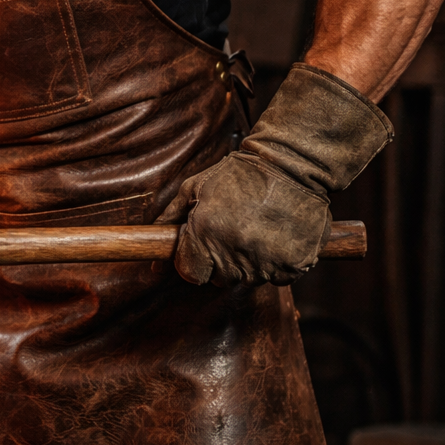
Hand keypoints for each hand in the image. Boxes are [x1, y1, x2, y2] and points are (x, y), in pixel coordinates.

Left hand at [159, 152, 328, 284]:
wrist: (291, 165)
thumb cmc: (239, 173)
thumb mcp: (195, 187)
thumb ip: (170, 218)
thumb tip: (153, 250)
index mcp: (205, 234)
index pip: (190, 273)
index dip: (194, 260)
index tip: (203, 246)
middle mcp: (233, 253)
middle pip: (219, 278)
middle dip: (221, 260)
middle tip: (234, 231)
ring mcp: (264, 262)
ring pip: (249, 279)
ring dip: (250, 262)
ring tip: (258, 230)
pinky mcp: (291, 266)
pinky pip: (277, 277)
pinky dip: (277, 263)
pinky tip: (277, 237)